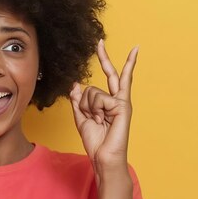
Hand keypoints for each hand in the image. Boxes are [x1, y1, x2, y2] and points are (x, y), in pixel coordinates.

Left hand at [69, 39, 138, 185]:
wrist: (103, 157)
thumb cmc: (96, 141)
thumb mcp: (81, 117)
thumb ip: (78, 101)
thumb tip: (75, 85)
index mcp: (110, 101)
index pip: (110, 76)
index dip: (107, 60)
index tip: (103, 45)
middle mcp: (118, 99)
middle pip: (111, 73)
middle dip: (104, 56)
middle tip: (99, 41)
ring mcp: (121, 102)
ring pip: (92, 92)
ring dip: (86, 107)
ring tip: (95, 120)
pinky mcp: (122, 106)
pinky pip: (98, 98)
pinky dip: (93, 110)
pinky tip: (100, 120)